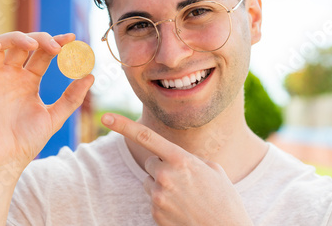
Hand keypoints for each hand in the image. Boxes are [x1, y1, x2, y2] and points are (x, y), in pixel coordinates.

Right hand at [0, 31, 93, 176]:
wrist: (6, 161)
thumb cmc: (28, 141)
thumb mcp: (55, 116)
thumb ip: (72, 97)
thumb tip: (91, 76)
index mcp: (29, 80)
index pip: (42, 53)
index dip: (56, 42)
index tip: (73, 38)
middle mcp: (11, 76)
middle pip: (22, 44)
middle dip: (40, 39)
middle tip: (57, 46)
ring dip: (14, 37)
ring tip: (33, 45)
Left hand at [101, 113, 252, 225]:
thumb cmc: (224, 200)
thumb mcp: (212, 169)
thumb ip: (189, 159)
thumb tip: (174, 158)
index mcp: (181, 160)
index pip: (147, 137)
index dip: (124, 126)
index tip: (106, 117)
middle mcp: (165, 176)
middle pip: (151, 163)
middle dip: (163, 167)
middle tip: (185, 180)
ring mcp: (158, 197)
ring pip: (151, 182)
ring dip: (163, 186)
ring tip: (186, 197)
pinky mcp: (155, 214)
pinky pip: (154, 201)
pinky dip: (165, 203)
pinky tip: (183, 210)